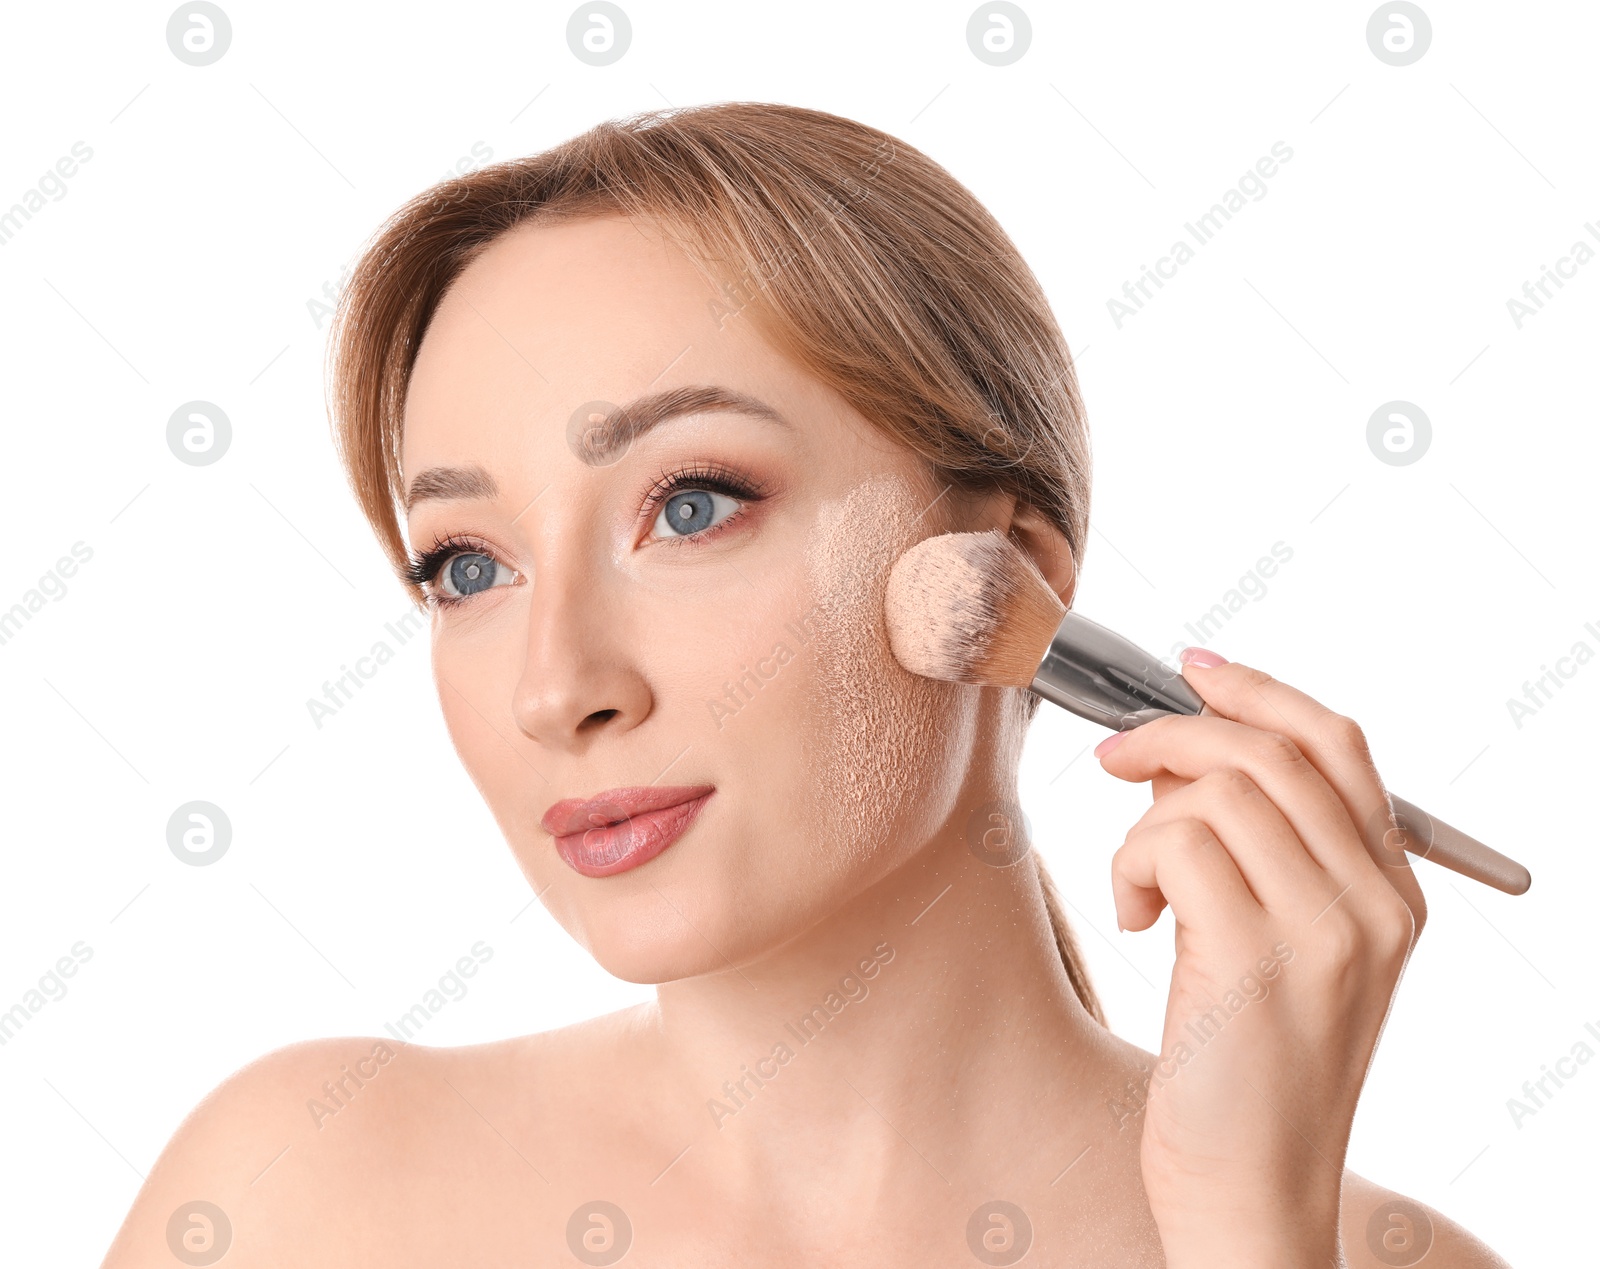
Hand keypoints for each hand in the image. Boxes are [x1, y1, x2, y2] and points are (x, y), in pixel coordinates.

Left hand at [1094, 648, 1424, 1268]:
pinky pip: (1172, 841)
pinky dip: (1130, 863)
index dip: (1257, 691)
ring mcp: (1325, 929)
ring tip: (1140, 888)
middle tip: (1116, 762)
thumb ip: (1263, 852)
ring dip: (1146, 821)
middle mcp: (1375, 903)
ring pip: (1216, 789)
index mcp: (1392, 893)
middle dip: (1172, 736)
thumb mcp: (1280, 947)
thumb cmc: (1245, 1067)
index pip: (1336, 744)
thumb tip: (1182, 754)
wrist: (1250, 1188)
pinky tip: (1135, 918)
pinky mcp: (1256, 957)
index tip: (1192, 668)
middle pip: (1269, 750)